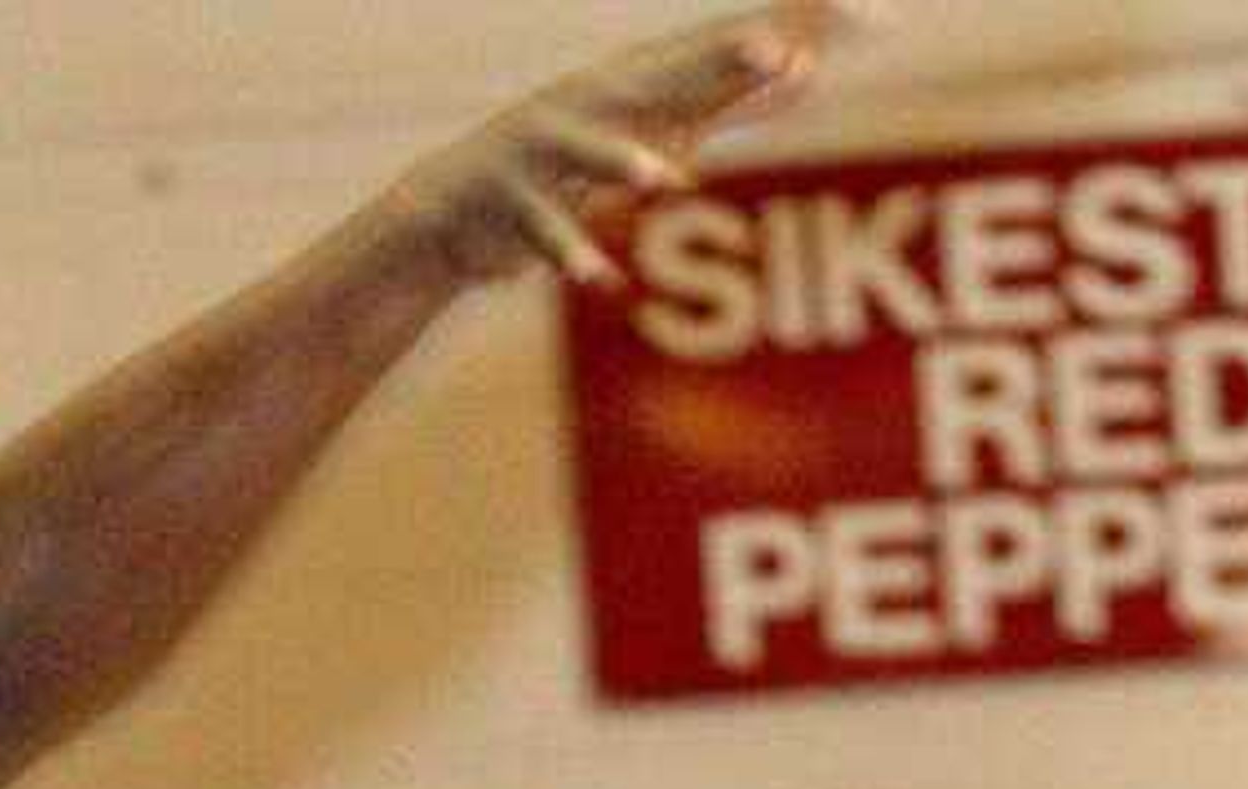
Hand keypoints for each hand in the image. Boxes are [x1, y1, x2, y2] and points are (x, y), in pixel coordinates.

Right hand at [399, 12, 852, 292]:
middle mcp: (582, 109)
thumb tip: (799, 67)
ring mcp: (539, 152)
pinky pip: (542, 232)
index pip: (687, 68)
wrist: (448, 208)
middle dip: (708, 69)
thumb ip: (716, 106)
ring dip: (622, 162)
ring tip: (667, 180)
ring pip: (585, 152)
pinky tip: (597, 277)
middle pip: (650, 86)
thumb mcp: (642, 133)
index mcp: (618, 93)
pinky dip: (567, 254)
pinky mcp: (506, 205)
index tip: (787, 51)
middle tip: (768, 57)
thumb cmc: (562, 168)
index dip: (735, 57)